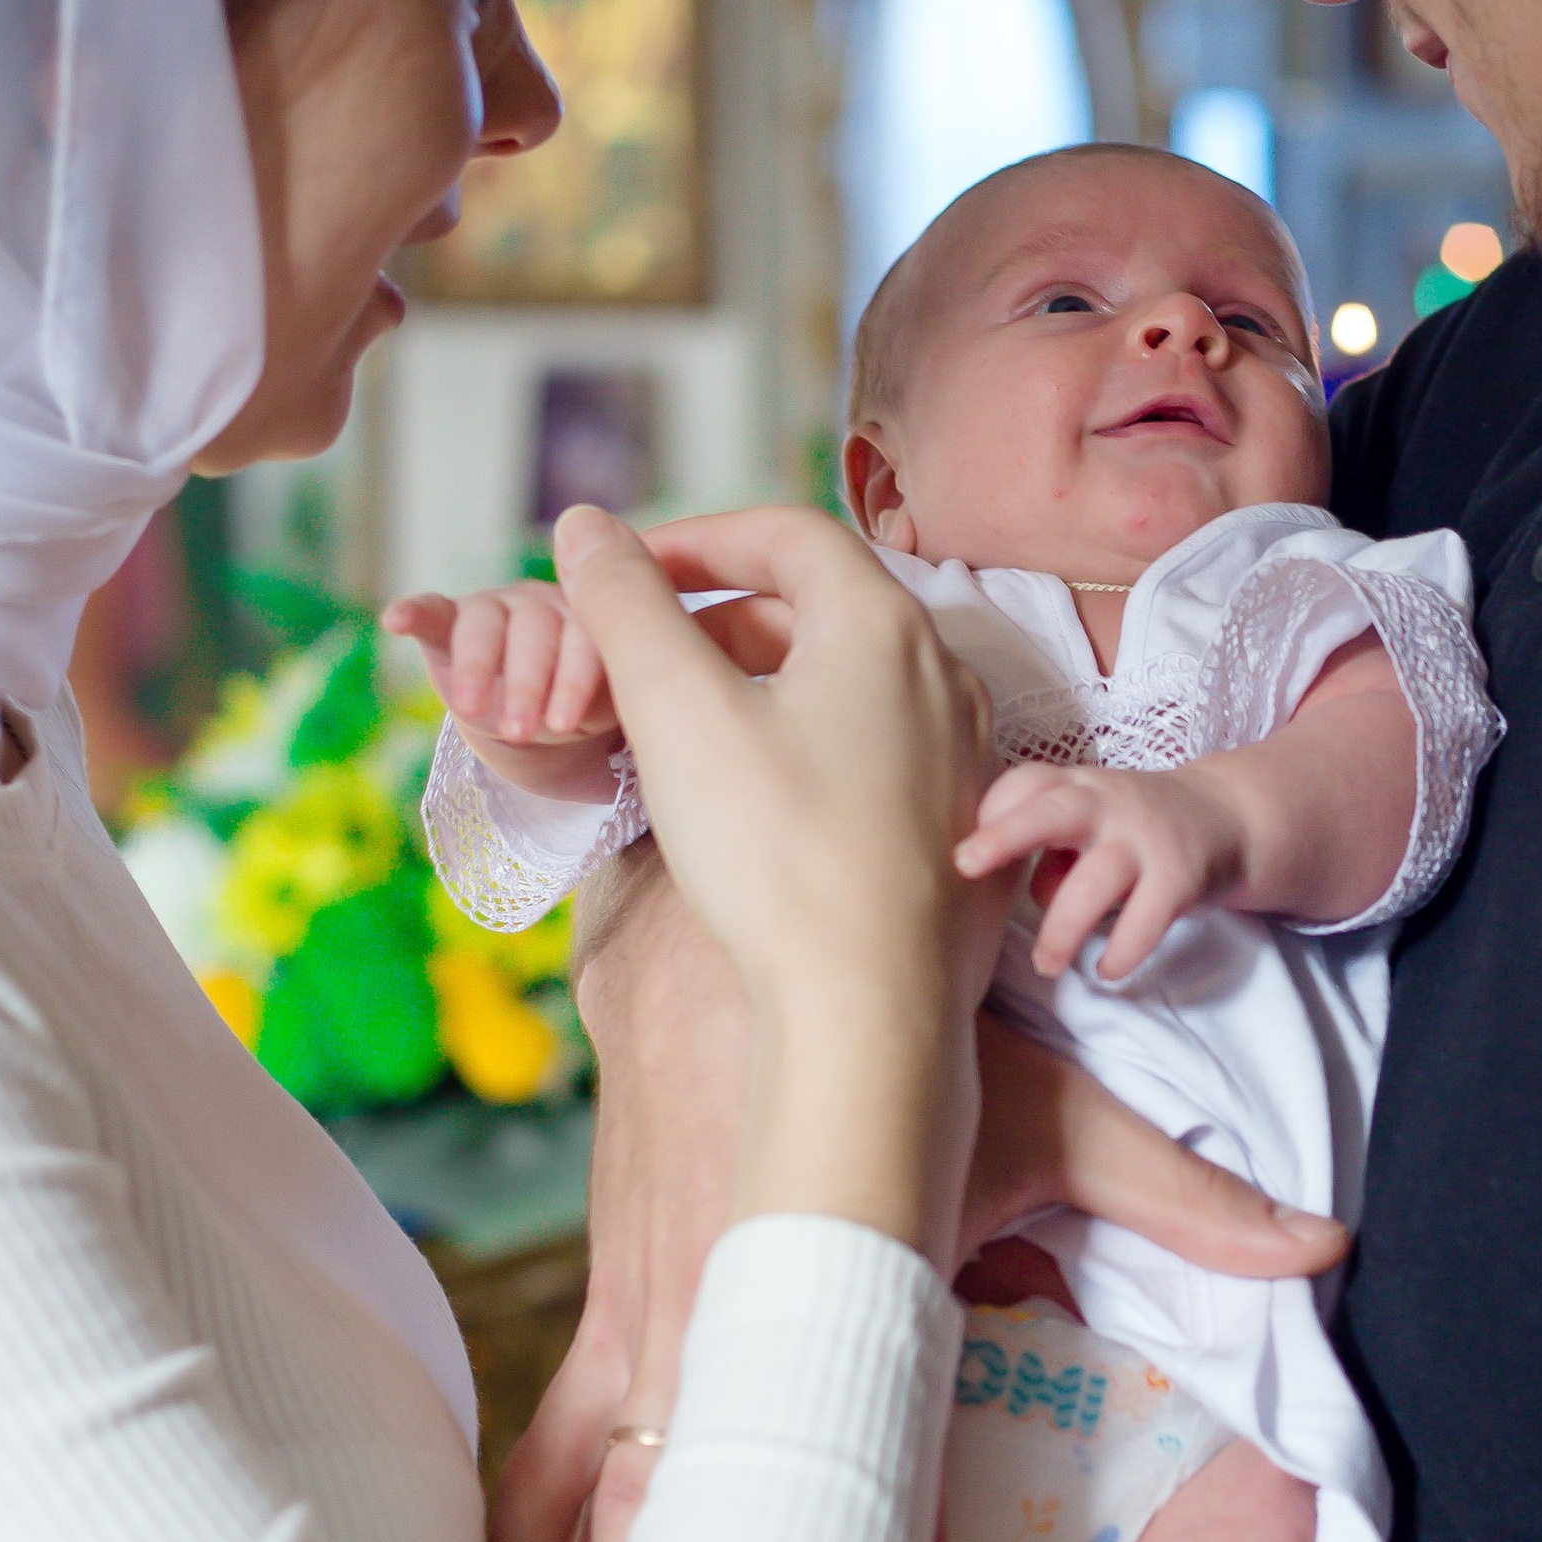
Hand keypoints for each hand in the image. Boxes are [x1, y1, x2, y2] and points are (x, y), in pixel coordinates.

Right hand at [381, 578, 620, 801]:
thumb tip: (638, 689)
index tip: (566, 723)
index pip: (593, 636)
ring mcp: (501, 609)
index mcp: (604, 618)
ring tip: (470, 709)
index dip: (577, 676)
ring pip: (485, 625)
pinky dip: (414, 613)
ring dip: (477, 665)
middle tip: (522, 728)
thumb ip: (626, 688)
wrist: (549, 738)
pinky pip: (433, 610)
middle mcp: (552, 601)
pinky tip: (395, 621)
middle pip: (538, 629)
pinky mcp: (451, 624)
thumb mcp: (620, 714)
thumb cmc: (595, 720)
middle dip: (527, 680)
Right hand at [483, 896, 1347, 1541]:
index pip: (886, 1496)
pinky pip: (541, 1457)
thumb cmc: (907, 1023)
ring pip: (624, 1521)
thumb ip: (1182, 1190)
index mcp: (852, 1309)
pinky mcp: (613, 1311)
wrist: (733, 916)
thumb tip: (1321, 1244)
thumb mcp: (1053, 1108)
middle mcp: (738, 1337)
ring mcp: (656, 1329)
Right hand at [552, 504, 1005, 1260]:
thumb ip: (626, 605)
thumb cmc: (778, 856)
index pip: (787, 533)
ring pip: (842, 680)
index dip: (695, 539)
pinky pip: (868, 745)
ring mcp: (956, 753)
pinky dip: (798, 738)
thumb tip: (584, 529)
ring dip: (755, 680)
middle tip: (636, 655)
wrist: (867, 1012)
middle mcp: (942, 677)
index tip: (625, 573)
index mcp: (887, 626)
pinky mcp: (949, 823)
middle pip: (817, 605)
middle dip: (715, 615)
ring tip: (676, 725)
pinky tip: (742, 793)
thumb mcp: (678, 712)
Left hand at [958, 760, 1244, 981]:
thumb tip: (1025, 894)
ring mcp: (1146, 840)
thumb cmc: (1134, 827)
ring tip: (1047, 964)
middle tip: (965, 864)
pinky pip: (1144, 922)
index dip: (993, 810)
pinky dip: (1121, 952)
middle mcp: (1108, 804)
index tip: (969, 852)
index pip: (1028, 782)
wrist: (1227, 818)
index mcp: (1078, 786)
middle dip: (1007, 834)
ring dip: (1062, 930)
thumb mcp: (1091, 819)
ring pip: (1094, 882)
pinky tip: (1106, 968)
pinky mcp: (1180, 879)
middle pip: (1054, 811)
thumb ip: (1049, 848)